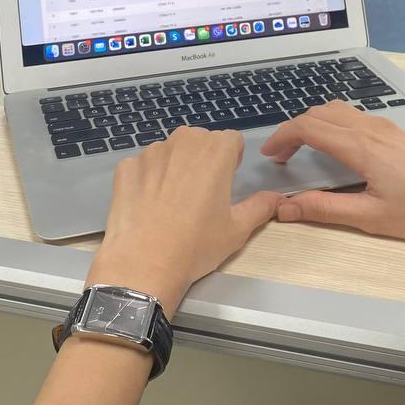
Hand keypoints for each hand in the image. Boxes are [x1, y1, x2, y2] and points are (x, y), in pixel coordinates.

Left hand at [90, 128, 279, 317]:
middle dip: (203, 160)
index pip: (231, 140)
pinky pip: (142, 166)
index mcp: (215, 151)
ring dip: (175, 167)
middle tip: (200, 196)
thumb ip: (261, 206)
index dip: (231, 160)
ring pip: (170, 152)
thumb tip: (278, 198)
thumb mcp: (238, 229)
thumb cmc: (196, 245)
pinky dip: (147, 179)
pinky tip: (147, 207)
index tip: (225, 183)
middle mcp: (183, 141)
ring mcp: (150, 152)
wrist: (143, 264)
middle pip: (200, 141)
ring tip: (171, 204)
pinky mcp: (125, 167)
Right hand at [259, 100, 404, 242]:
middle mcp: (372, 129)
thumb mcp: (372, 218)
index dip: (283, 136)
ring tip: (301, 150)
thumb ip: (326, 209)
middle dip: (293, 129)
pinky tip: (332, 148)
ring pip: (337, 111)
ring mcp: (386, 128)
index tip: (269, 155)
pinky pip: (353, 117)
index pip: (309, 126)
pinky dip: (332, 124)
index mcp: (362, 147)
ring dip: (313, 123)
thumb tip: (287, 208)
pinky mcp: (396, 133)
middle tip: (281, 156)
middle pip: (320, 112)